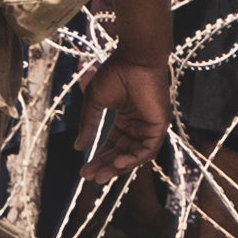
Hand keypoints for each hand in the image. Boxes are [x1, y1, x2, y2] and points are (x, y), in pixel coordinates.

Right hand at [76, 50, 173, 175]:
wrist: (133, 60)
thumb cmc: (115, 74)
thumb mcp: (95, 102)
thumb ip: (89, 125)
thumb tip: (78, 148)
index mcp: (125, 119)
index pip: (112, 145)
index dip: (99, 158)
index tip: (84, 171)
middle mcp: (138, 125)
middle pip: (122, 153)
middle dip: (106, 166)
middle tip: (90, 177)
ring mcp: (150, 127)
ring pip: (135, 156)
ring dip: (118, 167)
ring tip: (101, 175)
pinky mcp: (160, 126)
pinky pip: (149, 149)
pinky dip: (135, 159)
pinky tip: (118, 163)